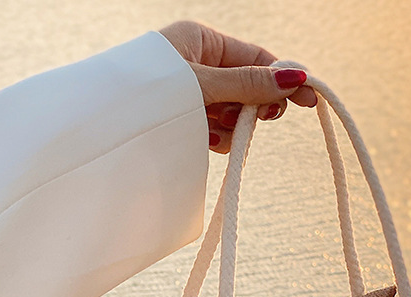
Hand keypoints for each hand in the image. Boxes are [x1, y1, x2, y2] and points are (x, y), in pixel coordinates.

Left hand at [160, 20, 317, 154]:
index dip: (284, 78)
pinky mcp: (185, 121)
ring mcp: (193, 95)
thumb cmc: (147, 96)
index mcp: (201, 42)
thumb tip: (294, 78)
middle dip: (253, 106)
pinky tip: (204, 141)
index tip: (309, 98)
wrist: (101, 127)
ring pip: (233, 113)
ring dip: (232, 126)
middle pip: (248, 87)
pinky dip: (216, 138)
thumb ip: (247, 84)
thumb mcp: (203, 85)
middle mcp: (198, 65)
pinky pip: (216, 130)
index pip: (256, 58)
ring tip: (212, 131)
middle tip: (258, 120)